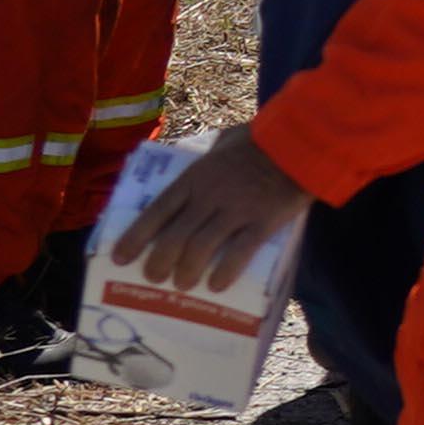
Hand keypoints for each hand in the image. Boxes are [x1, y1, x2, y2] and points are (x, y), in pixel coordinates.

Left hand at [118, 134, 313, 294]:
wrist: (302, 142)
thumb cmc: (263, 139)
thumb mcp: (226, 141)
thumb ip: (210, 153)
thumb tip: (206, 153)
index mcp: (194, 177)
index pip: (156, 211)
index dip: (136, 237)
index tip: (120, 258)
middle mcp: (209, 196)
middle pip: (174, 236)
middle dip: (159, 262)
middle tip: (154, 278)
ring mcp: (236, 210)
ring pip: (201, 248)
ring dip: (187, 271)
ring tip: (183, 285)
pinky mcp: (263, 221)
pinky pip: (240, 252)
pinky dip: (226, 271)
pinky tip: (217, 285)